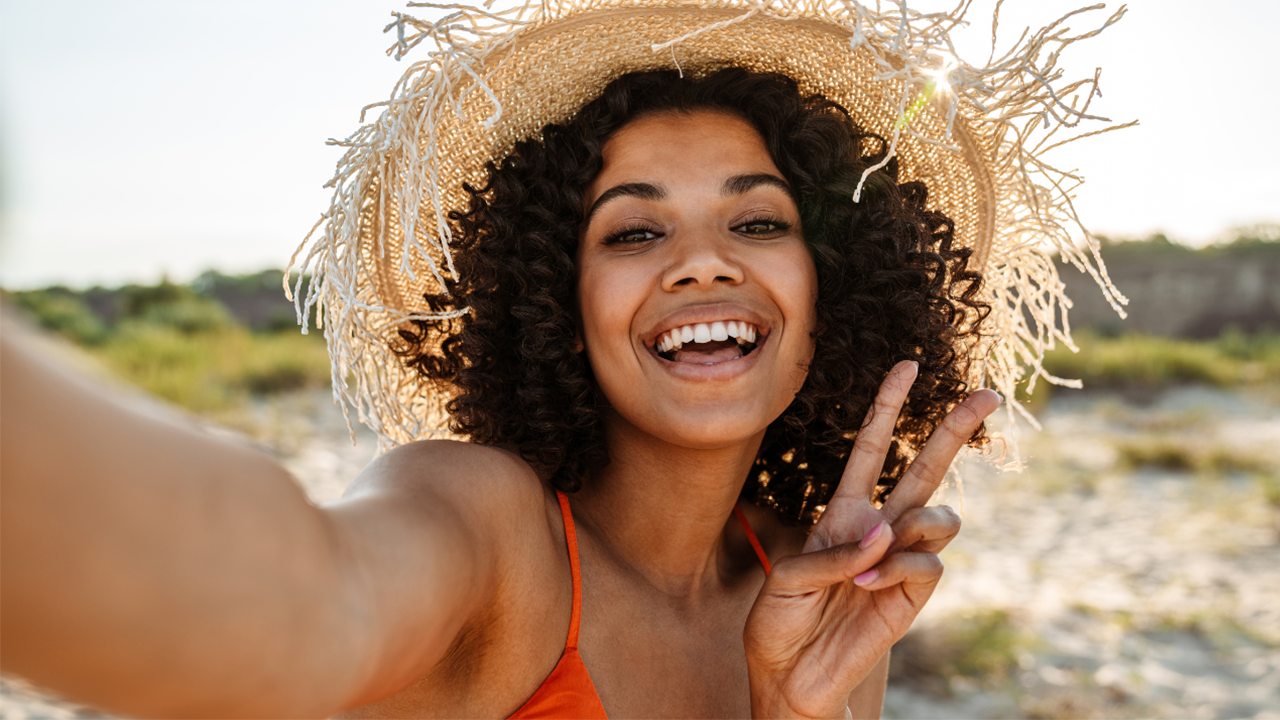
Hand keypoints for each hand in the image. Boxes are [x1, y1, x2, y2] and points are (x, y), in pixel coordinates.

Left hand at [743, 361, 1000, 718]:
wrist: (790, 677)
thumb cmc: (780, 621)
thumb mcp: (788, 576)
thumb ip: (834, 550)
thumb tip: (888, 532)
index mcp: (842, 512)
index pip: (873, 448)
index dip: (888, 407)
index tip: (907, 365)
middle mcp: (878, 528)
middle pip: (926, 467)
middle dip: (954, 429)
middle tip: (987, 394)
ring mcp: (901, 561)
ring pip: (942, 515)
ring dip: (917, 522)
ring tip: (880, 548)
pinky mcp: (915, 597)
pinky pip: (929, 565)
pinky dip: (899, 569)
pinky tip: (868, 587)